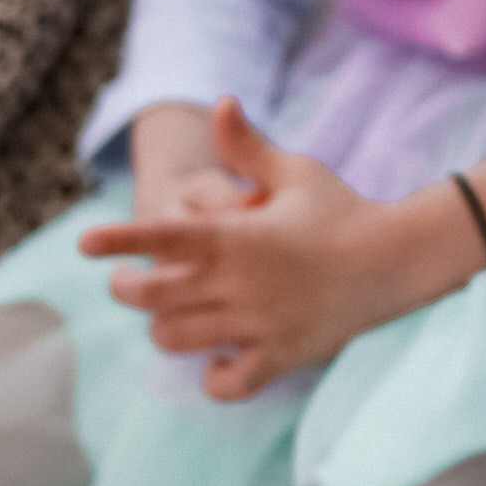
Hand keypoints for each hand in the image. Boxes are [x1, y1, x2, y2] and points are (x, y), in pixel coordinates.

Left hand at [78, 99, 440, 398]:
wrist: (399, 259)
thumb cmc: (342, 211)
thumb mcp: (295, 172)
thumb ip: (248, 147)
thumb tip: (220, 101)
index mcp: (237, 236)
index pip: (163, 236)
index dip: (120, 239)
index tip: (87, 242)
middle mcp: (239, 283)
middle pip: (153, 296)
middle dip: (129, 288)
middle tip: (129, 283)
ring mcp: (258, 325)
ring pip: (177, 340)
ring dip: (165, 329)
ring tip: (170, 317)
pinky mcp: (280, 358)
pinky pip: (228, 384)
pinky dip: (213, 377)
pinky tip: (217, 360)